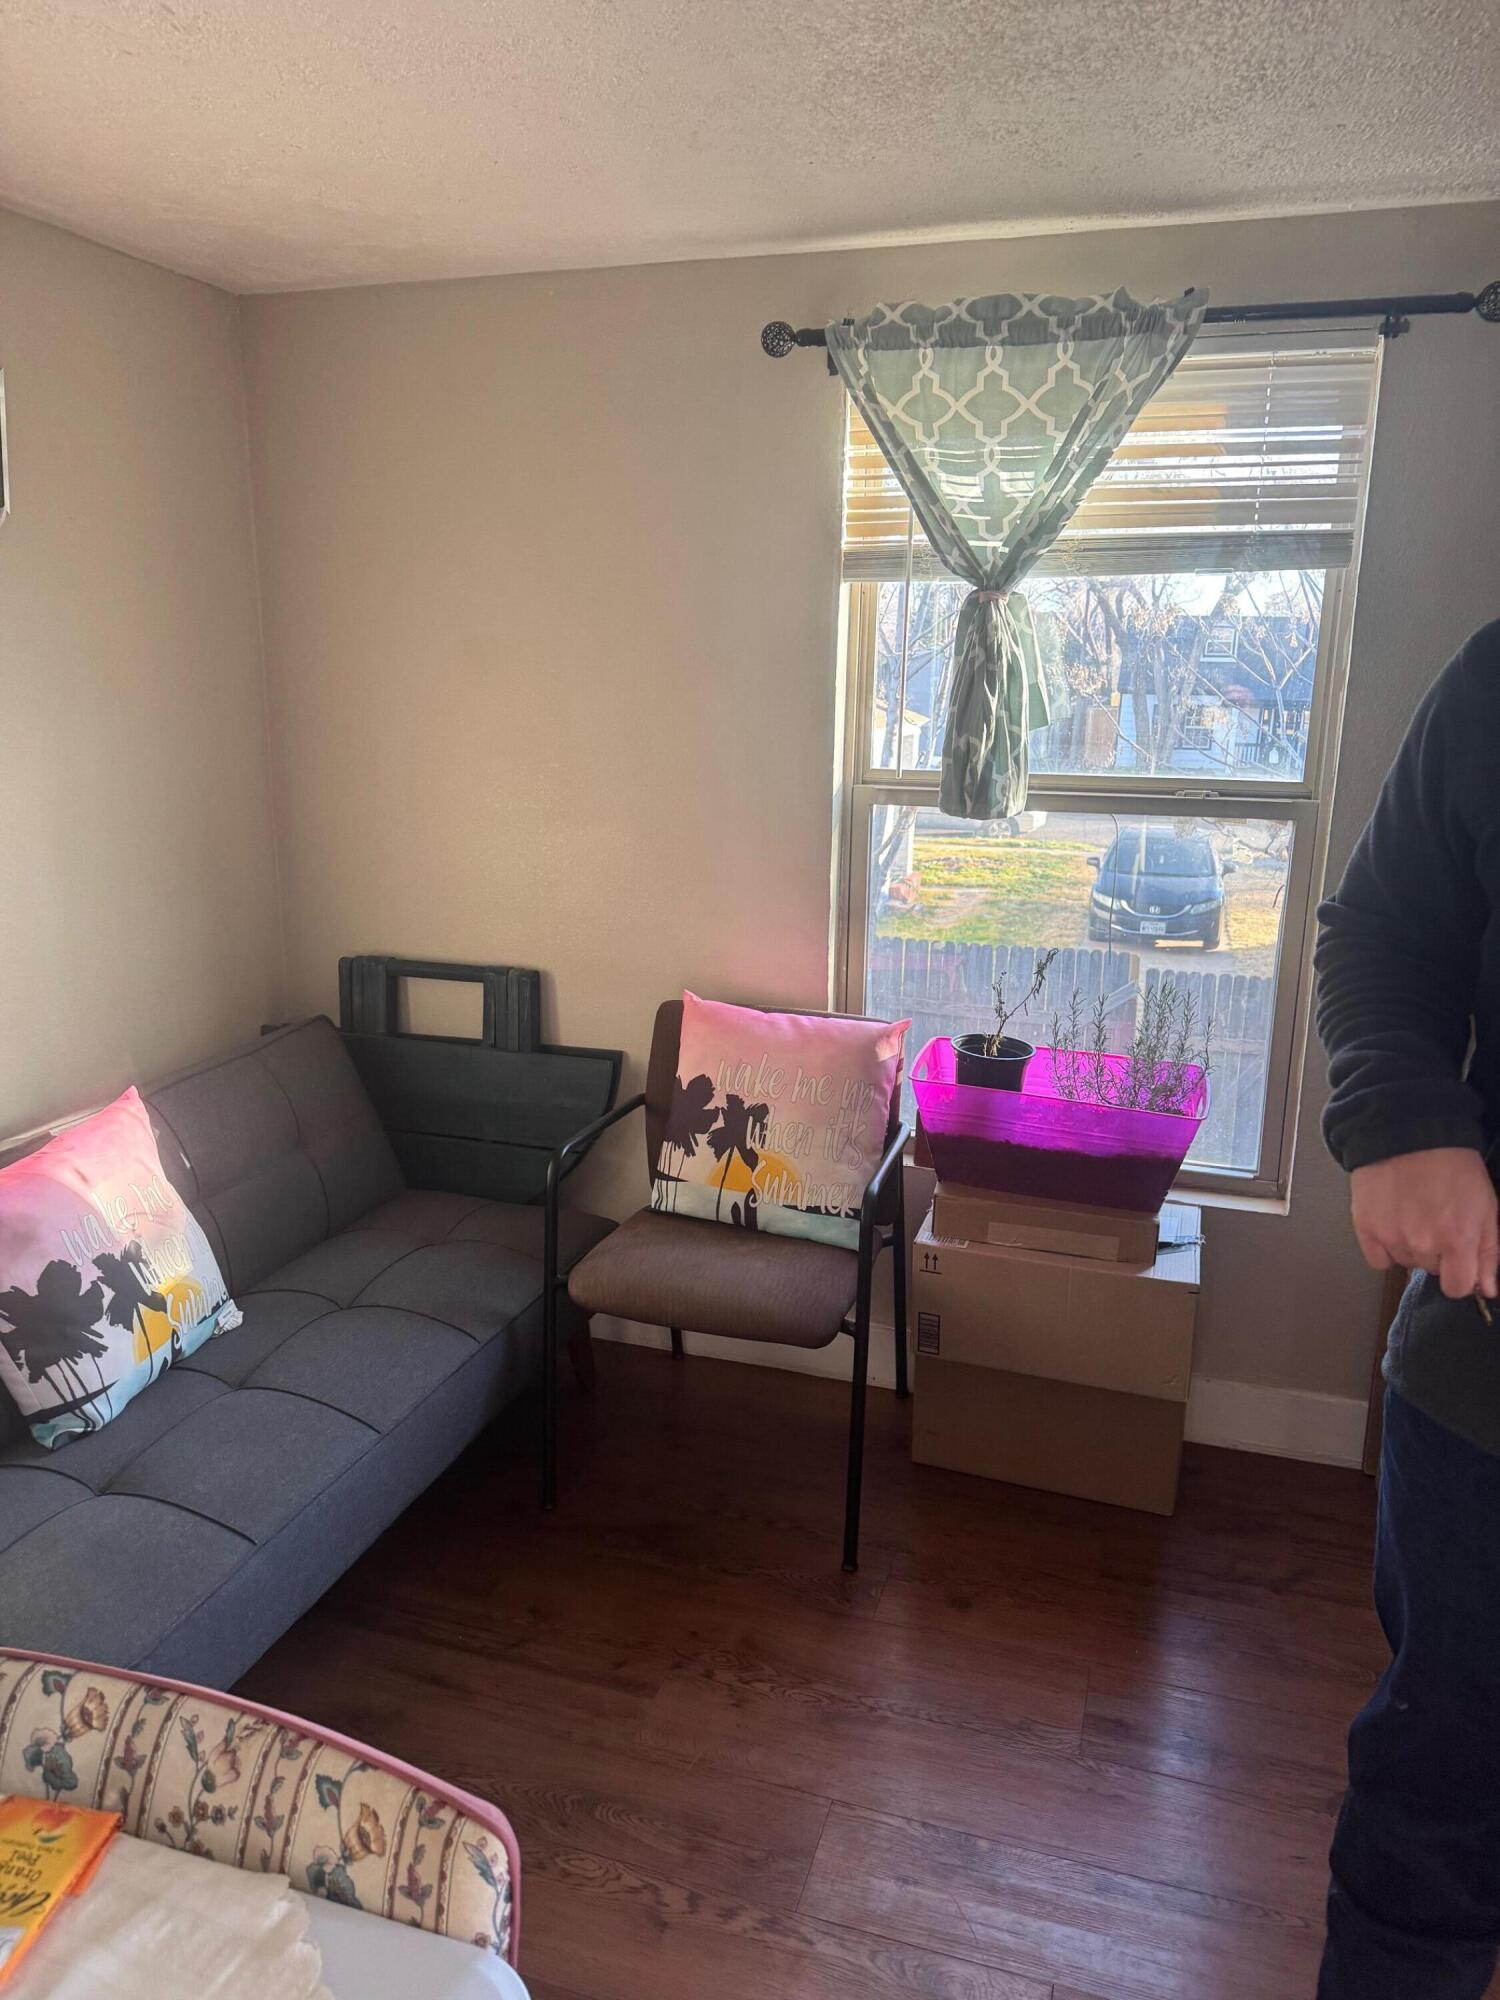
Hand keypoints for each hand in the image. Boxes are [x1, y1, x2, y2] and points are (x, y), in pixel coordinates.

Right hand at [1351, 1148, 1498, 1300]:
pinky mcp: (1365, 1228)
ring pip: (1406, 1262)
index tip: (1458, 1258)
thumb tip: (1486, 1289)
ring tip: (1414, 1212)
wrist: (1409, 1132)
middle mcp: (1422, 1245)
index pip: (1457, 1288)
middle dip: (1437, 1252)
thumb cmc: (1453, 1166)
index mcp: (1457, 1241)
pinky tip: (1393, 1222)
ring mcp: (1391, 1238)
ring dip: (1411, 1246)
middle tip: (1436, 1219)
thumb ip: (1489, 1253)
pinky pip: (1378, 1259)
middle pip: (1431, 1271)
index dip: (1460, 1274)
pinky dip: (1386, 1247)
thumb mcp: (1486, 1206)